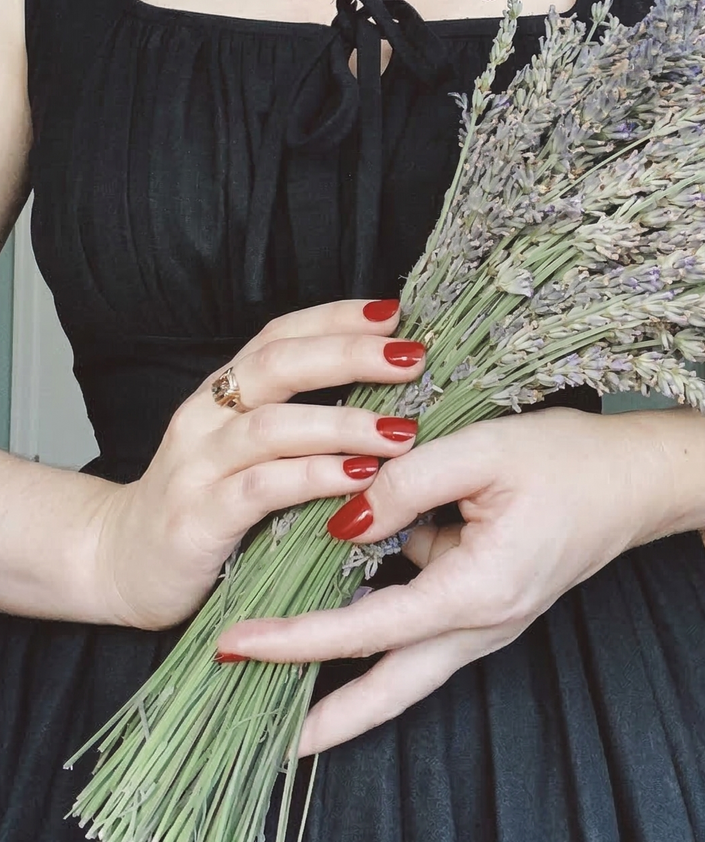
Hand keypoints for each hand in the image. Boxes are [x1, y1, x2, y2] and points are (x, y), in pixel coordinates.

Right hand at [91, 299, 425, 629]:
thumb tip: (382, 393)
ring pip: (271, 426)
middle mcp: (206, 417)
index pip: (280, 335)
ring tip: (399, 432)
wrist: (121, 562)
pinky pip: (261, 489)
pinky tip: (358, 478)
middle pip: (277, 365)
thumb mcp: (242, 448)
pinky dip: (313, 478)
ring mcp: (197, 466)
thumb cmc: (202, 500)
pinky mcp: (196, 518)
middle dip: (349, 355)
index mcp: (222, 393)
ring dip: (341, 423)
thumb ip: (294, 418)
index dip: (336, 318)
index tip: (395, 314)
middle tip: (411, 358)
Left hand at [216, 407, 672, 753]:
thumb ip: (405, 483)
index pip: (367, 629)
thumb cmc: (568, 461)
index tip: (236, 642)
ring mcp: (485, 619)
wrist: (634, 479)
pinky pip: (420, 620)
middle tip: (266, 737)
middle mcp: (481, 624)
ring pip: (403, 664)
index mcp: (478, 591)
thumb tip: (342, 523)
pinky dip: (378, 621)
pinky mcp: (484, 600)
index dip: (297, 638)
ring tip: (284, 673)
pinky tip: (342, 586)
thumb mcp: (482, 451)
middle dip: (326, 720)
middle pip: (390, 690)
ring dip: (346, 677)